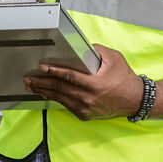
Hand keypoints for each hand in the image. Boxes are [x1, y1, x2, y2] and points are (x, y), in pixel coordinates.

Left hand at [23, 44, 143, 120]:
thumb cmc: (124, 78)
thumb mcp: (113, 58)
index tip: (42, 67)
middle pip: (59, 89)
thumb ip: (95, 50)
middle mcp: (88, 98)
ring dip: (44, 91)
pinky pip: (65, 105)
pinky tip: (46, 93)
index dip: (54, 71)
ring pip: (59, 98)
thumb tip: (79, 46)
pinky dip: (55, 98)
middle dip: (41, 83)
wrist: (134, 100)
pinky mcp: (84, 115)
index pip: (69, 77)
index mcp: (95, 84)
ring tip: (31, 86)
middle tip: (28, 78)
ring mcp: (85, 109)